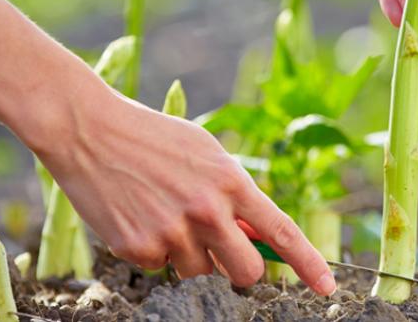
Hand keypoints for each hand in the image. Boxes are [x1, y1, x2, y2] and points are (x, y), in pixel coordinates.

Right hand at [34, 80, 335, 294]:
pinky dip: (154, 251)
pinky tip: (138, 216)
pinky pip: (161, 268)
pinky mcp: (139, 249)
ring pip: (199, 273)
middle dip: (239, 270)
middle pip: (244, 272)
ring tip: (164, 213)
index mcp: (230, 182)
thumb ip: (233, 193)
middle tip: (223, 253)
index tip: (327, 286)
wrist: (90, 130)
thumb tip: (255, 234)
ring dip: (189, 255)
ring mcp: (172, 233)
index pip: (280, 232)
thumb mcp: (205, 154)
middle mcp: (206, 211)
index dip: (307, 264)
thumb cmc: (153, 138)